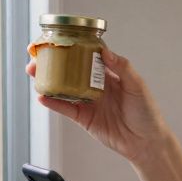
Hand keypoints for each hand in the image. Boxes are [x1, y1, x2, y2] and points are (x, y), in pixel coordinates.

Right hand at [27, 49, 170, 164]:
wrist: (146, 142)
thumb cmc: (147, 113)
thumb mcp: (137, 86)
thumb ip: (122, 67)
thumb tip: (105, 51)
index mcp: (109, 73)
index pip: (87, 55)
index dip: (72, 46)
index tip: (58, 38)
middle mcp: (96, 85)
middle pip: (70, 70)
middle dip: (53, 62)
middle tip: (38, 55)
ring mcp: (88, 101)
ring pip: (64, 88)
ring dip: (48, 80)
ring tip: (34, 72)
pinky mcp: (84, 118)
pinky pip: (66, 108)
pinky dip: (53, 102)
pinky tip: (43, 96)